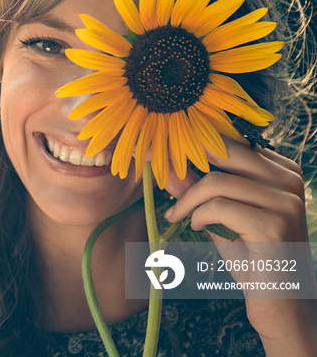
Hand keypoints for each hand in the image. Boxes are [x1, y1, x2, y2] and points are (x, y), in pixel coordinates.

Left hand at [163, 139, 316, 355]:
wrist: (280, 304)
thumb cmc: (251, 257)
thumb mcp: (220, 216)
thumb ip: (198, 189)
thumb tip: (167, 164)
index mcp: (282, 170)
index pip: (229, 143)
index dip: (192, 147)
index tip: (160, 154)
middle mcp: (290, 181)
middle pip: (223, 153)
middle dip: (183, 163)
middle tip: (159, 176)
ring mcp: (286, 203)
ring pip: (216, 182)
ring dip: (187, 200)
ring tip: (178, 215)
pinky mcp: (275, 226)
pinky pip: (219, 207)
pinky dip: (198, 216)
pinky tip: (197, 227)